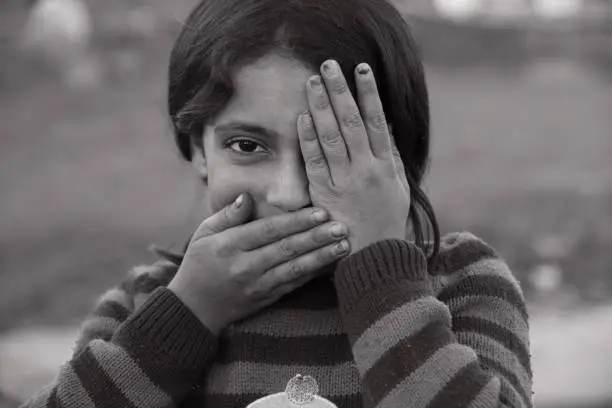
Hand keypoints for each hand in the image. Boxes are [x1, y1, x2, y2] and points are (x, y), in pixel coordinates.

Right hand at [167, 193, 349, 334]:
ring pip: (294, 269)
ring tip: (343, 246)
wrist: (193, 309)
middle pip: (286, 249)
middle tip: (341, 227)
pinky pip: (293, 285)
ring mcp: (257, 285)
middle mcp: (245, 266)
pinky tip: (330, 264)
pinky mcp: (266, 299)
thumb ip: (227, 215)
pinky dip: (313, 275)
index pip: (268, 231)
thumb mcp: (203, 234)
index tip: (319, 212)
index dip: (295, 222)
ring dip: (321, 257)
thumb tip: (248, 197)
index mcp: (229, 246)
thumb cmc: (199, 264)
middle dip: (316, 237)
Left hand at [297, 60, 410, 253]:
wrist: (376, 257)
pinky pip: (315, 162)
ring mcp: (345, 181)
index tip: (361, 69)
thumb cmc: (388, 221)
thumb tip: (384, 126)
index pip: (377, 121)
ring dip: (321, 107)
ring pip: (332, 137)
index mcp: (386, 165)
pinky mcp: (325, 194)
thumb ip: (390, 156)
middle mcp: (366, 169)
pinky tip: (302, 117)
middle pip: (352, 122)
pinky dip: (308, 139)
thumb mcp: (398, 187)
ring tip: (313, 81)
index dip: (369, 93)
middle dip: (340, 92)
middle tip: (328, 65)